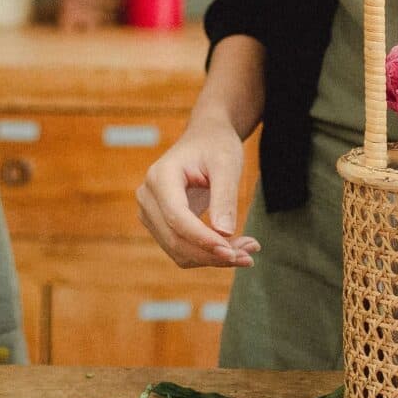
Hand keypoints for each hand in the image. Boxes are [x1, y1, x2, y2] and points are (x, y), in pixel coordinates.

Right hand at [136, 116, 259, 269]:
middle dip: (212, 254)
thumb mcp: (226, 164)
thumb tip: (224, 234)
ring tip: (247, 252)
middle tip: (249, 255)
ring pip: (178, 251)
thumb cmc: (216, 146)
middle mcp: (148, 197)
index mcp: (160, 177)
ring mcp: (150, 213)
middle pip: (176, 240)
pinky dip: (206, 255)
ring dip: (212, 259)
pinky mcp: (160, 225)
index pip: (177, 218)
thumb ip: (224, 197)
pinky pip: (181, 250)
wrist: (205, 139)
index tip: (233, 252)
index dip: (203, 239)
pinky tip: (233, 250)